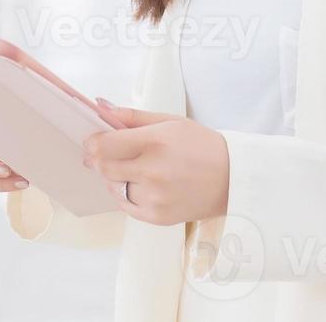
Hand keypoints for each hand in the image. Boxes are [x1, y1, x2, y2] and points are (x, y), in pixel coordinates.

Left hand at [82, 99, 228, 225]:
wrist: (232, 179)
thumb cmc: (202, 146)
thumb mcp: (170, 121)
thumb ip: (132, 116)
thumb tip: (101, 108)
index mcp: (155, 142)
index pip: (104, 145)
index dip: (93, 142)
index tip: (93, 140)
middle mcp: (153, 171)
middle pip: (104, 167)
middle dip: (99, 159)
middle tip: (108, 154)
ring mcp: (155, 197)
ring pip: (113, 187)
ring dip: (116, 177)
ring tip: (135, 169)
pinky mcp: (157, 217)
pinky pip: (125, 205)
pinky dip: (127, 194)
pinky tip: (143, 185)